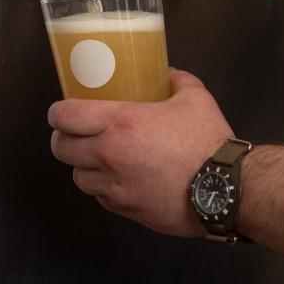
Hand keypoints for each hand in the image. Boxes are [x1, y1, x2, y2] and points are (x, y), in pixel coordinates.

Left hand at [48, 69, 232, 236]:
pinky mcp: (127, 210)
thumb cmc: (208, 143)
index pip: (66, 116)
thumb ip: (175, 79)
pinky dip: (102, 187)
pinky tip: (117, 176)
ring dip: (82, 165)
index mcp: (121, 123)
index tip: (59, 110)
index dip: (57, 112)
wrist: (226, 190)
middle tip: (72, 131)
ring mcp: (116, 187)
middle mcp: (111, 156)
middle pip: (61, 148)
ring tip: (96, 155)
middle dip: (63, 138)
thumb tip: (166, 73)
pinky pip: (100, 198)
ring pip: (78, 177)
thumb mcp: (193, 96)